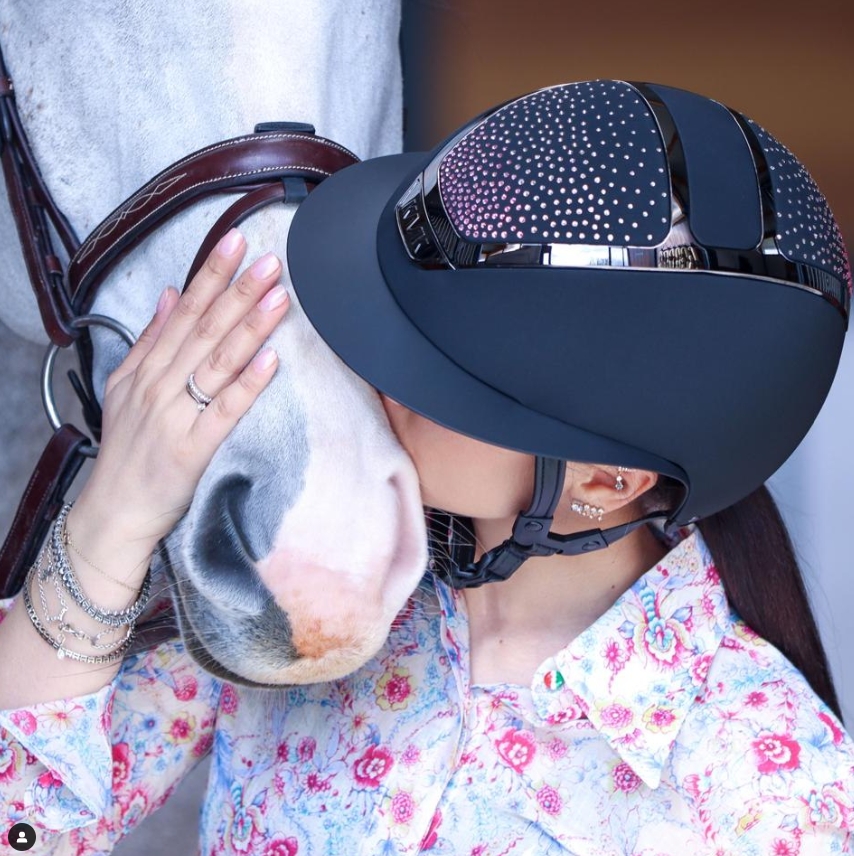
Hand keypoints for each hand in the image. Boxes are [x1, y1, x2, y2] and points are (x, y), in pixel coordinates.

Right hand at [69, 229, 289, 559]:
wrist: (114, 511)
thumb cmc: (127, 452)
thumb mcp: (124, 388)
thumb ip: (148, 341)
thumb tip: (167, 294)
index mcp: (147, 368)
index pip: (183, 310)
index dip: (211, 274)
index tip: (235, 241)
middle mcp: (159, 385)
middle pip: (204, 329)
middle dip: (238, 291)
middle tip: (269, 260)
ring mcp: (175, 416)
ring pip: (217, 362)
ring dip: (249, 326)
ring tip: (278, 296)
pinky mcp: (192, 449)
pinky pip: (225, 411)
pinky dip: (247, 384)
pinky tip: (270, 358)